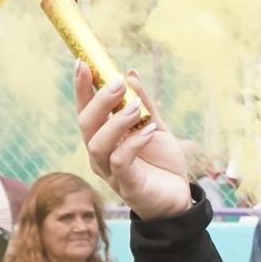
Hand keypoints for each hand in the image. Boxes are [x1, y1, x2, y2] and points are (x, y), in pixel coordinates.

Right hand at [73, 62, 189, 218]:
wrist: (179, 198)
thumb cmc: (162, 163)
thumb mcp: (155, 127)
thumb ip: (145, 104)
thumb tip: (131, 73)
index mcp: (104, 137)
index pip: (86, 109)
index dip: (82, 87)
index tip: (83, 63)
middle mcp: (100, 154)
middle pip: (86, 123)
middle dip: (99, 99)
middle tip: (118, 81)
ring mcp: (110, 172)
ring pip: (98, 143)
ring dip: (116, 121)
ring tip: (136, 107)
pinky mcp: (126, 185)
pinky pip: (121, 161)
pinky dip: (133, 143)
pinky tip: (148, 131)